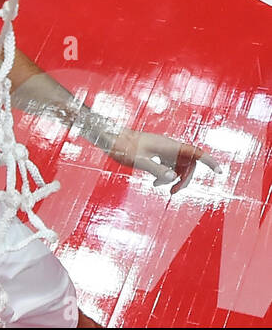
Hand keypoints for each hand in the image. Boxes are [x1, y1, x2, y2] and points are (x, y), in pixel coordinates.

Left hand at [101, 129, 218, 192]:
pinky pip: (169, 164)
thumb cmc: (121, 146)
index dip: (209, 162)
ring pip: (178, 164)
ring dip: (174, 178)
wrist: (108, 136)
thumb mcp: (137, 160)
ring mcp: (162, 148)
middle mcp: (168, 146)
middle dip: (185, 178)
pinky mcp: (155, 152)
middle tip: (173, 192)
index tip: (220, 172)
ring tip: (160, 188)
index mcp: (168, 146)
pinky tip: (155, 183)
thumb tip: (172, 178)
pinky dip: (166, 174)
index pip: (195, 153)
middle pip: (188, 163)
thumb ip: (155, 169)